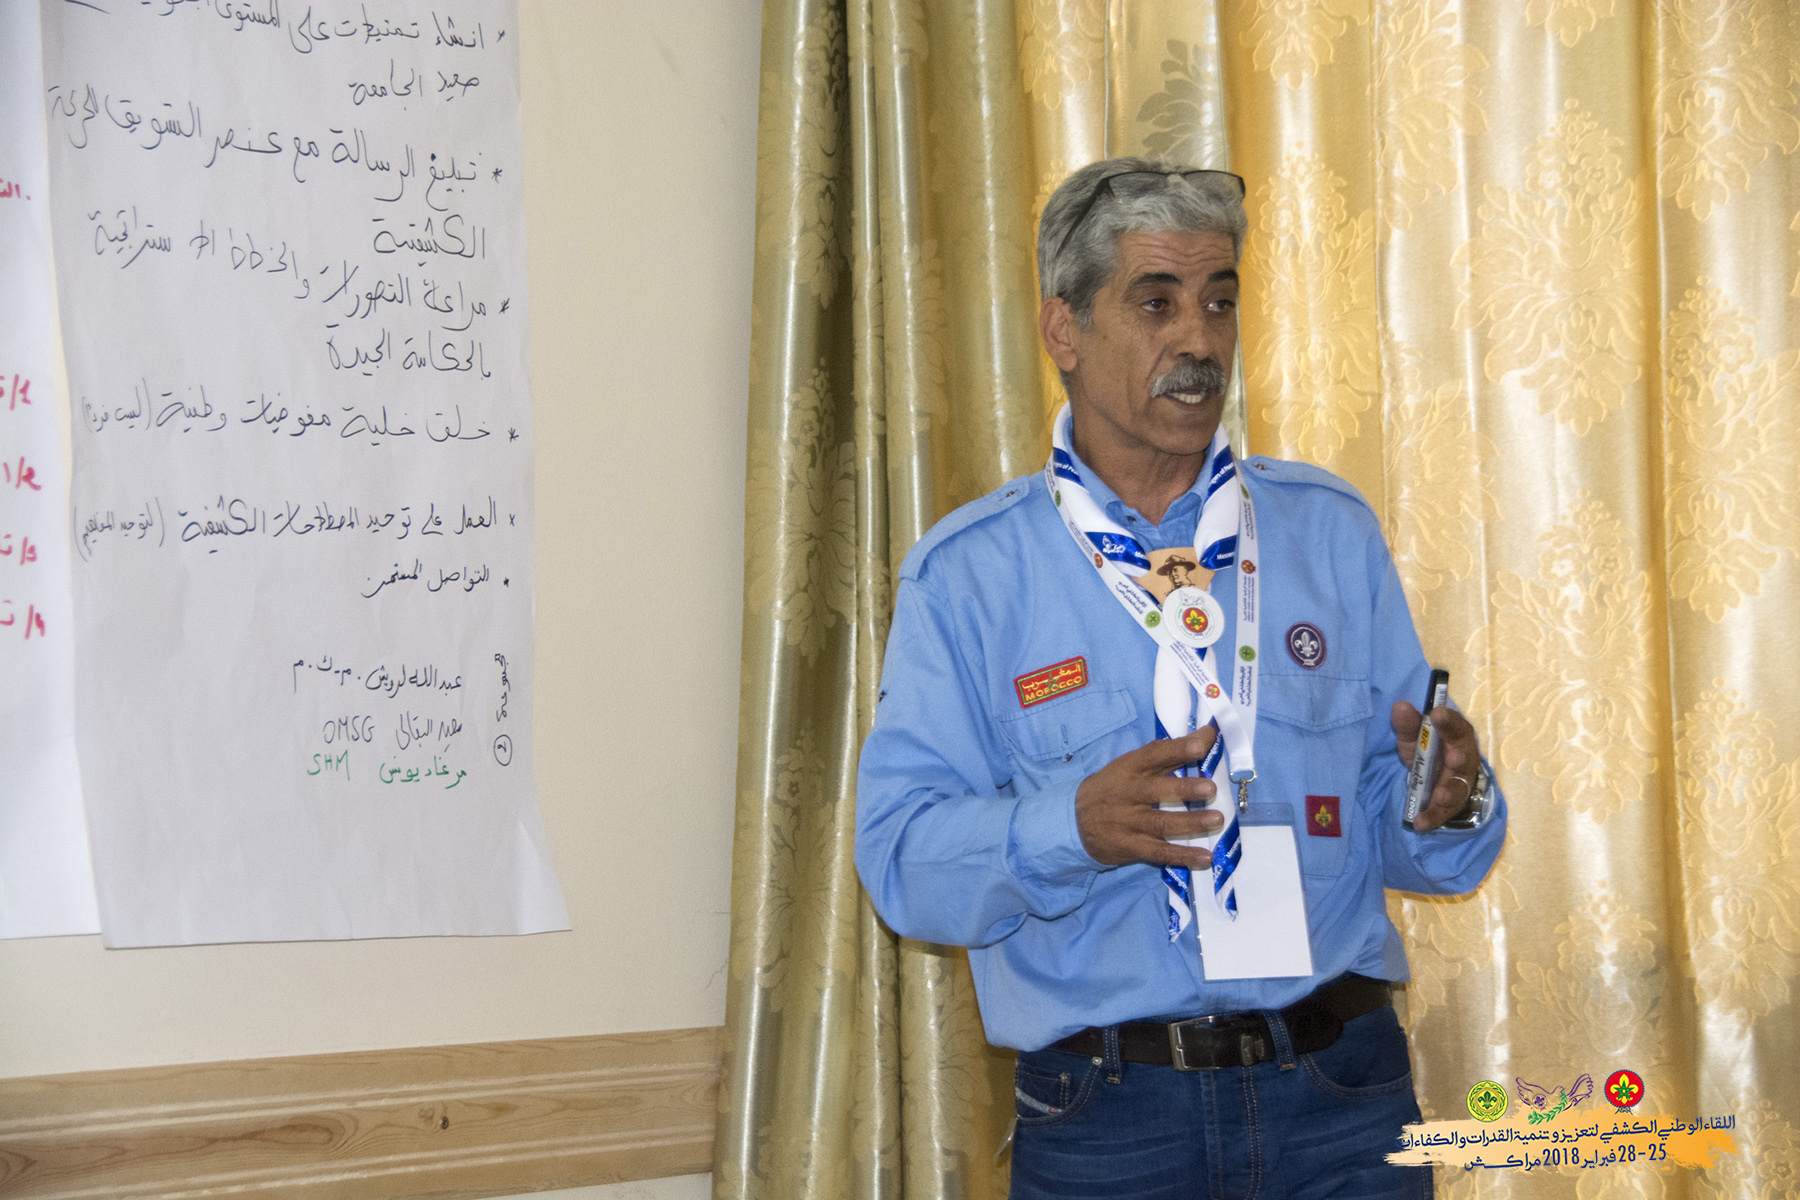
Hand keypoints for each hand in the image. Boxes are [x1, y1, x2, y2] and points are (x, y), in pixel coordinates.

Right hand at [1075, 729, 1222, 869]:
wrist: (1074, 822)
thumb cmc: (1113, 788)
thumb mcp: (1131, 766)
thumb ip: (1169, 753)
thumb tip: (1207, 735)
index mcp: (1128, 768)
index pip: (1153, 755)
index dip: (1177, 749)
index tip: (1201, 744)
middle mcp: (1127, 794)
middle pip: (1156, 791)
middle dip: (1184, 789)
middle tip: (1210, 788)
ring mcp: (1128, 823)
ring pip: (1161, 823)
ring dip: (1190, 823)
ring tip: (1216, 819)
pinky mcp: (1131, 847)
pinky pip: (1159, 852)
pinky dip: (1182, 856)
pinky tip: (1204, 857)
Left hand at [1390, 701, 1480, 830]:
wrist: (1435, 775)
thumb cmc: (1428, 748)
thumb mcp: (1414, 735)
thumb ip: (1407, 723)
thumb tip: (1400, 706)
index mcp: (1457, 735)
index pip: (1456, 725)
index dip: (1449, 721)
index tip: (1438, 714)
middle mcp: (1464, 757)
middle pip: (1464, 757)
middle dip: (1460, 757)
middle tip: (1454, 758)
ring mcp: (1460, 782)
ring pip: (1458, 788)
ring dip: (1449, 792)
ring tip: (1439, 796)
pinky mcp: (1452, 803)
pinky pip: (1444, 812)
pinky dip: (1433, 817)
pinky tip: (1420, 823)